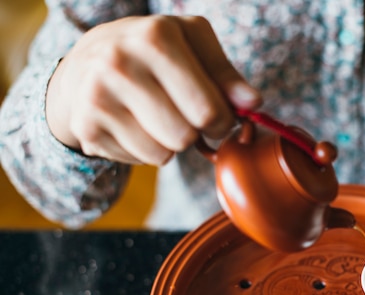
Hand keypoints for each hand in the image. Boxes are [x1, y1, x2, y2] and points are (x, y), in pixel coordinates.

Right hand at [46, 15, 261, 164]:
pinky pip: (140, 161)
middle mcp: (120, 64)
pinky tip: (135, 124)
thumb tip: (253, 103)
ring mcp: (97, 97)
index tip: (220, 117)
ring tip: (157, 117)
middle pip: (184, 137)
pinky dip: (146, 150)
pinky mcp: (86, 127)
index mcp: (156, 38)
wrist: (84, 63)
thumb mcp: (191, 44)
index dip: (223, 122)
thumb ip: (225, 74)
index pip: (207, 109)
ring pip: (162, 154)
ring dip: (170, 144)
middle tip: (187, 117)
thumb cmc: (151, 52)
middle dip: (196, 134)